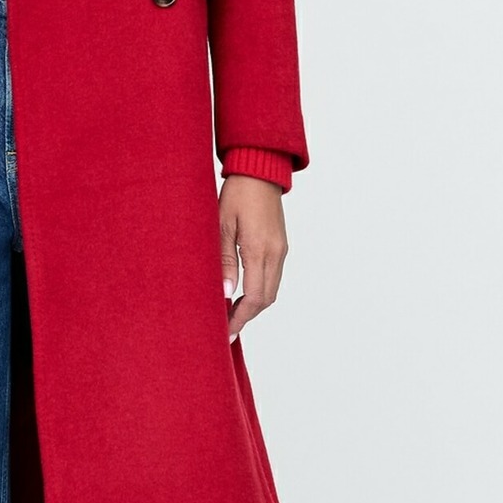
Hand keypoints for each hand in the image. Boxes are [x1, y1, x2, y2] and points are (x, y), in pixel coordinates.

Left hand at [219, 174, 287, 338]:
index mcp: (259, 249)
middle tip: (226, 327)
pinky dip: (260, 291)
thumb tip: (226, 293)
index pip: (254, 297)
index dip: (240, 318)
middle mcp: (275, 253)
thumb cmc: (236, 194)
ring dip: (254, 305)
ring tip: (231, 313)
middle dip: (246, 316)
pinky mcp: (280, 245)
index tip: (227, 331)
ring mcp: (281, 250)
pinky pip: (273, 276)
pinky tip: (243, 293)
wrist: (259, 170)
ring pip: (271, 290)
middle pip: (266, 299)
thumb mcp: (221, 226)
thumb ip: (224, 261)